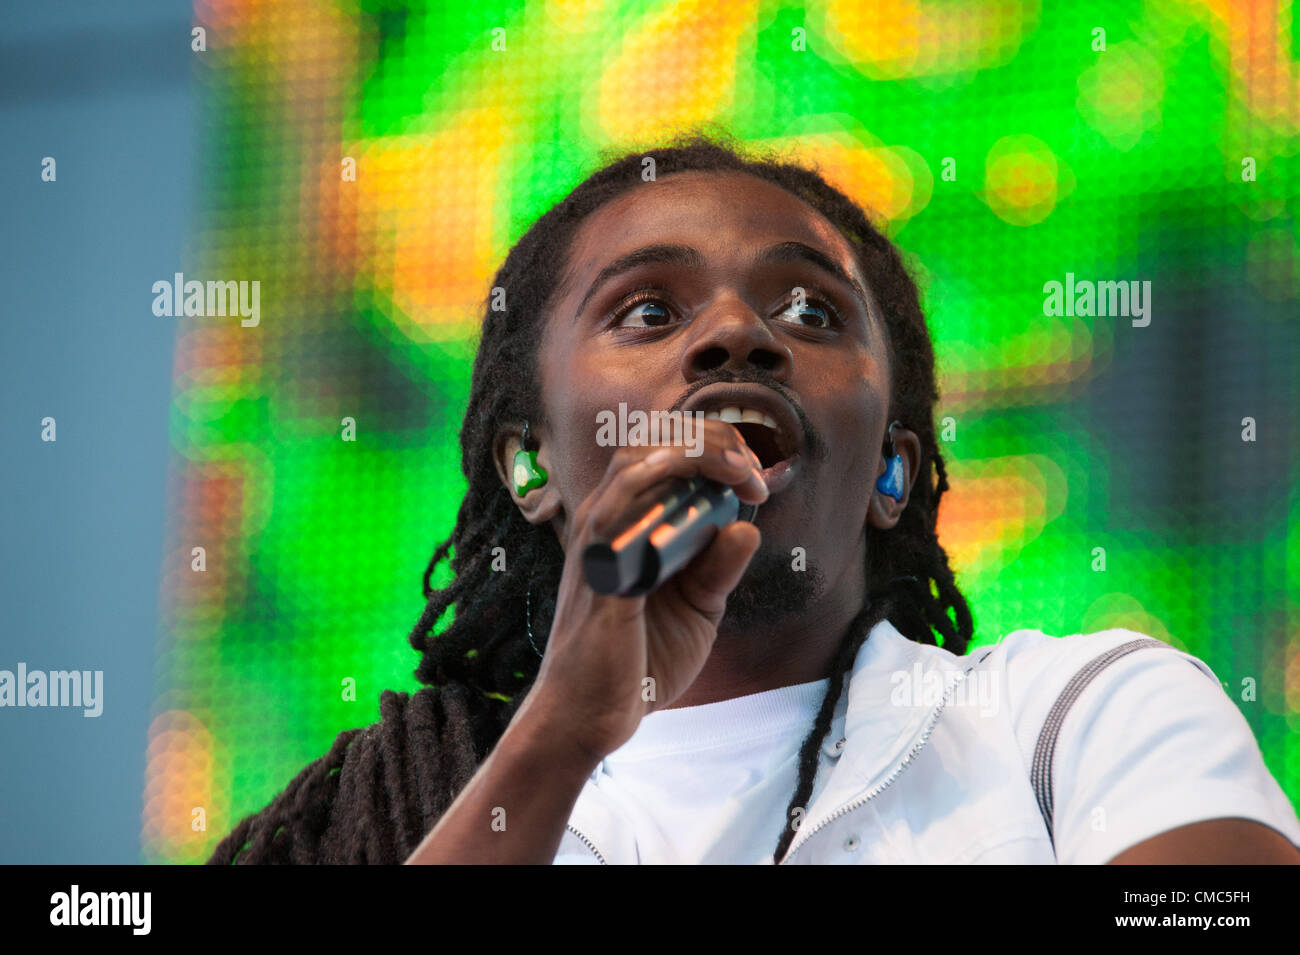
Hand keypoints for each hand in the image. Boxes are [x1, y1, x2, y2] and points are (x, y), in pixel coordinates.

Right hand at [523, 420, 767, 760]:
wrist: (593, 716)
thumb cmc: (638, 661)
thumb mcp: (696, 608)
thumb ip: (718, 567)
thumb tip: (747, 526)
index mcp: (625, 524)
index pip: (660, 452)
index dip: (712, 447)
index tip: (755, 477)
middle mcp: (605, 521)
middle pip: (650, 444)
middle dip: (711, 441)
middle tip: (754, 471)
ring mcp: (597, 541)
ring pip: (636, 461)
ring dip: (697, 455)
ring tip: (741, 472)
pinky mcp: (600, 570)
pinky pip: (621, 508)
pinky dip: (660, 484)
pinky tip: (701, 487)